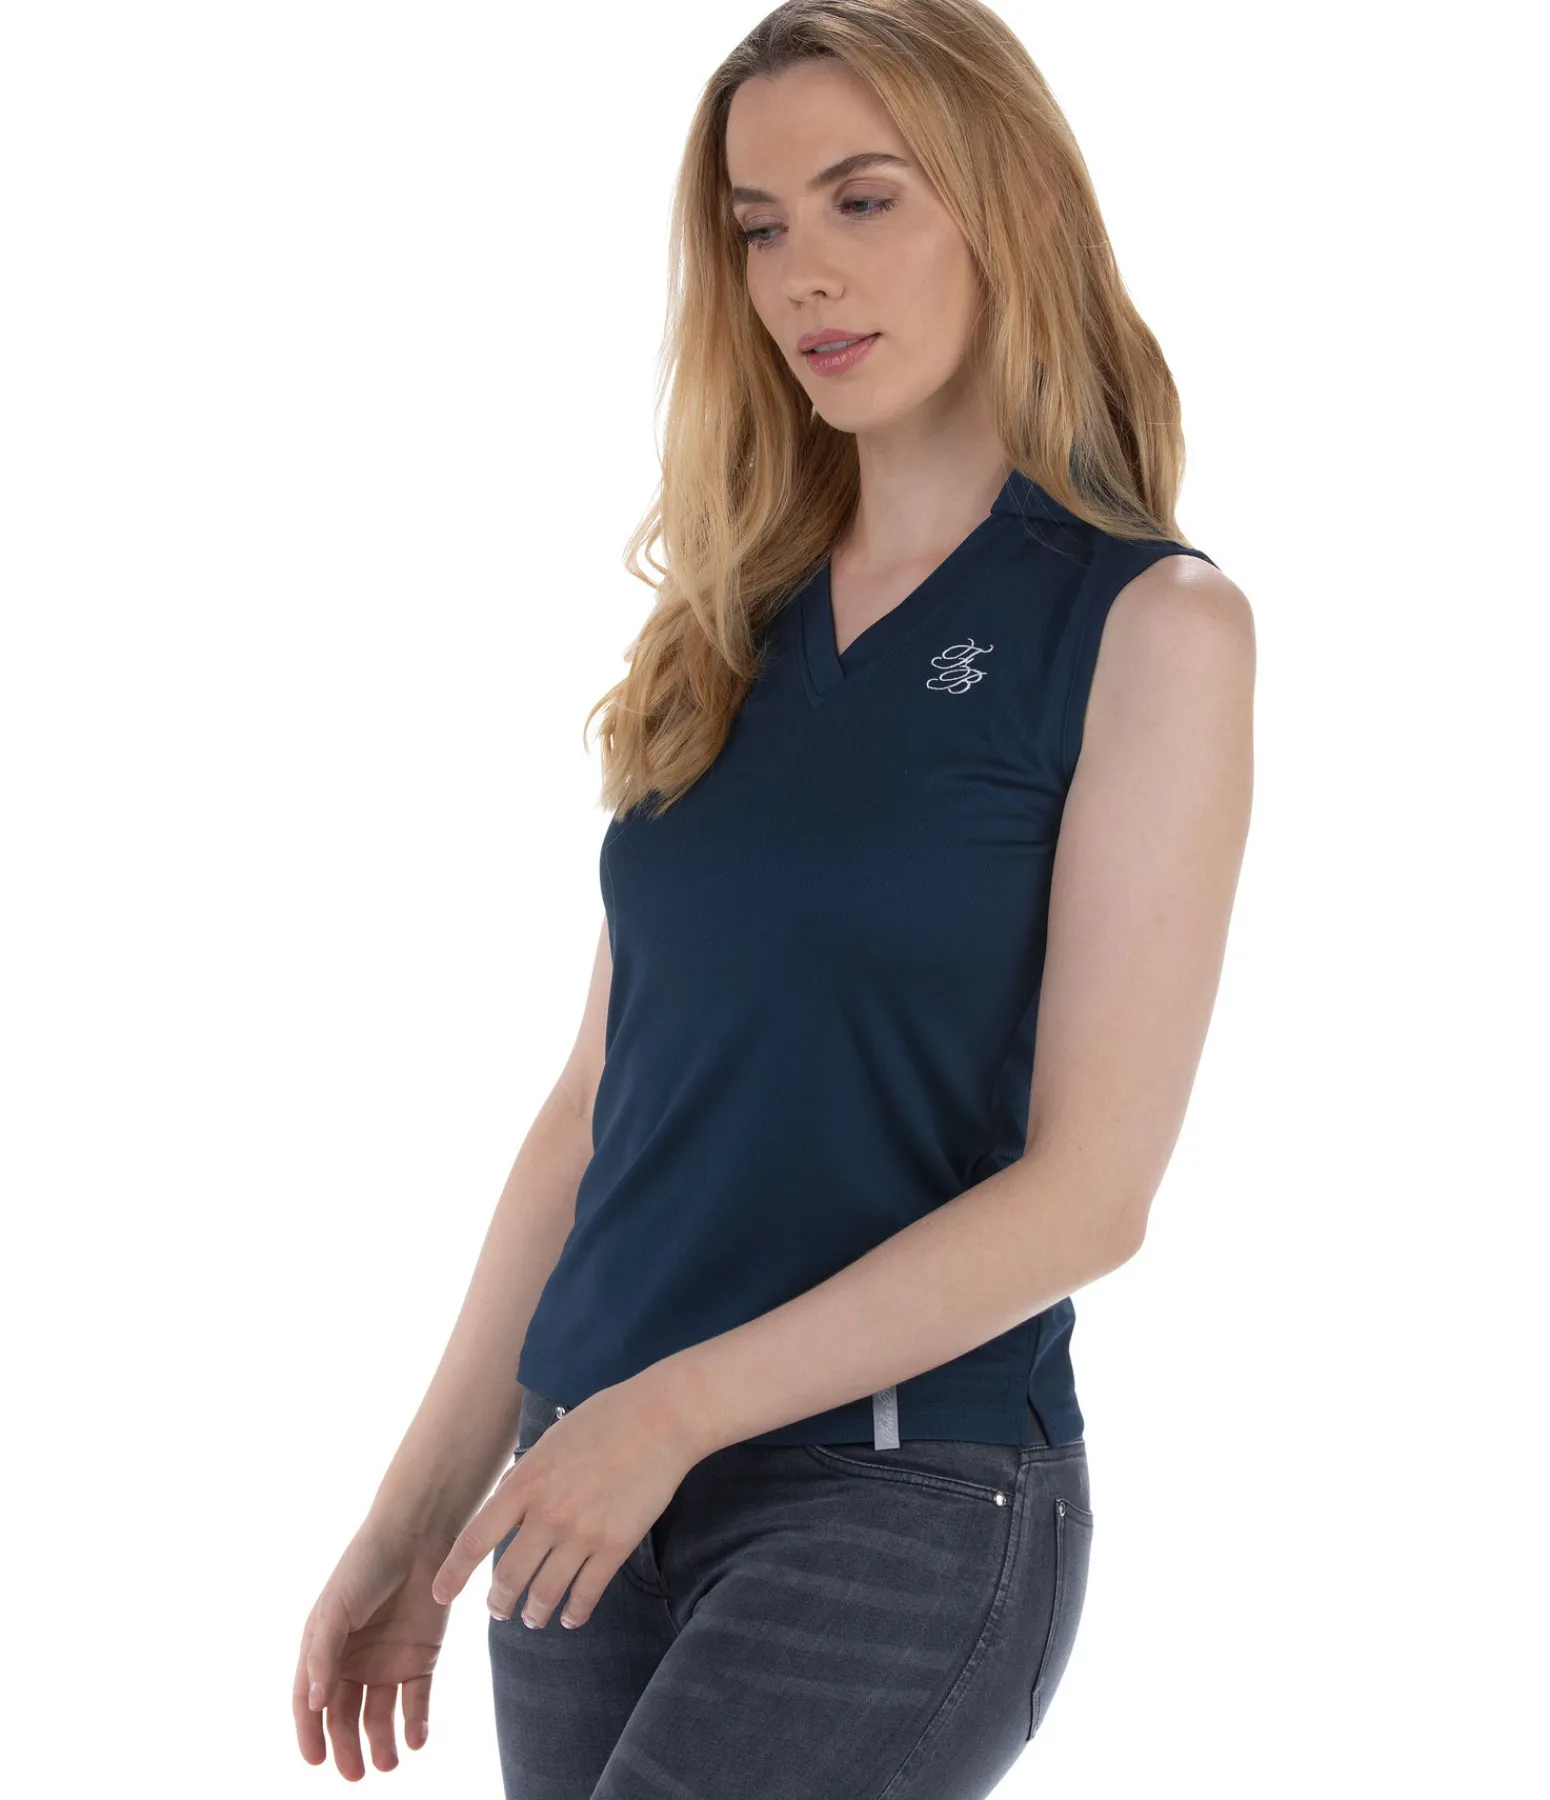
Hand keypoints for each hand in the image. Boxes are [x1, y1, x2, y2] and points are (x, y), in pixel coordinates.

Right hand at [293, 1524, 454, 1777]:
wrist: (417, 1536)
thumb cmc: (366, 1566)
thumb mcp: (336, 1610)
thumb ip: (323, 1655)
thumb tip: (312, 1704)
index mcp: (324, 1650)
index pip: (310, 1701)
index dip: (309, 1733)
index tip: (315, 1761)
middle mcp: (353, 1662)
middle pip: (345, 1715)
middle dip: (347, 1746)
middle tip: (353, 1774)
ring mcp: (387, 1662)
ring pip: (380, 1715)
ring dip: (382, 1742)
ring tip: (388, 1764)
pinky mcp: (421, 1658)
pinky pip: (416, 1700)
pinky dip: (416, 1722)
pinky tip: (416, 1739)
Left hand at [431, 1379, 697, 1628]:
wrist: (661, 1418)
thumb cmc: (607, 1418)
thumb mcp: (551, 1440)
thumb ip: (525, 1476)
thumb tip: (504, 1500)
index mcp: (526, 1482)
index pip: (475, 1540)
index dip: (453, 1573)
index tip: (440, 1594)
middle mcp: (547, 1514)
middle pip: (509, 1577)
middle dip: (499, 1602)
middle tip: (498, 1610)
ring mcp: (582, 1533)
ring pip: (545, 1592)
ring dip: (534, 1613)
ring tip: (533, 1619)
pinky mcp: (615, 1545)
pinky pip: (587, 1593)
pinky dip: (575, 1612)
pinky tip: (571, 1617)